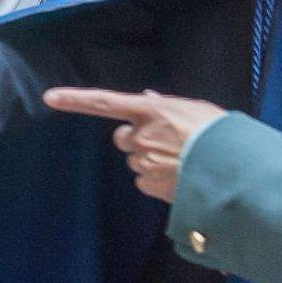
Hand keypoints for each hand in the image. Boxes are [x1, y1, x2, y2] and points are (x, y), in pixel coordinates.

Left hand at [44, 87, 226, 202]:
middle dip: (136, 140)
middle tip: (164, 143)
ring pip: (135, 161)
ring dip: (150, 160)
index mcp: (151, 111)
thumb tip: (148, 98)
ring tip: (180, 161)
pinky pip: (144, 181)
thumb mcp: (195, 109)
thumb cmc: (218, 134)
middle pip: (123, 137)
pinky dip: (156, 180)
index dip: (75, 100)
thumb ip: (166, 105)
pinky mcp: (149, 185)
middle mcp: (141, 135)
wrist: (232, 169)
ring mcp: (143, 162)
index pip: (104, 102)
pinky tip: (178, 177)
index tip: (50, 98)